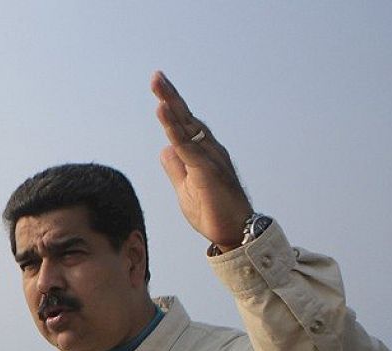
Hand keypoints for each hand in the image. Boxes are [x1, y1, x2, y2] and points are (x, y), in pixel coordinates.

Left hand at [151, 70, 253, 251]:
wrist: (235, 233)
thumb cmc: (214, 212)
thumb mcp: (185, 189)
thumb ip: (176, 168)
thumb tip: (165, 149)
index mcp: (203, 153)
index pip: (184, 125)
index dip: (171, 108)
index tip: (158, 89)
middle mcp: (209, 150)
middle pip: (186, 118)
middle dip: (170, 96)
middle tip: (156, 76)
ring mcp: (210, 158)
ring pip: (187, 127)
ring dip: (171, 105)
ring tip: (158, 85)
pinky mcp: (207, 170)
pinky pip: (187, 146)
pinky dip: (173, 129)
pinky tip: (163, 113)